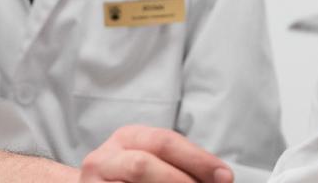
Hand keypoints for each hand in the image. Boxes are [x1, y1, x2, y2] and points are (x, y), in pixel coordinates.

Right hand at [79, 125, 232, 182]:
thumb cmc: (131, 178)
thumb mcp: (154, 162)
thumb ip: (181, 166)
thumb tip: (219, 178)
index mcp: (128, 138)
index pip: (165, 142)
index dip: (198, 160)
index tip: (224, 177)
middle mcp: (105, 157)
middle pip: (143, 165)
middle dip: (180, 181)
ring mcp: (92, 182)